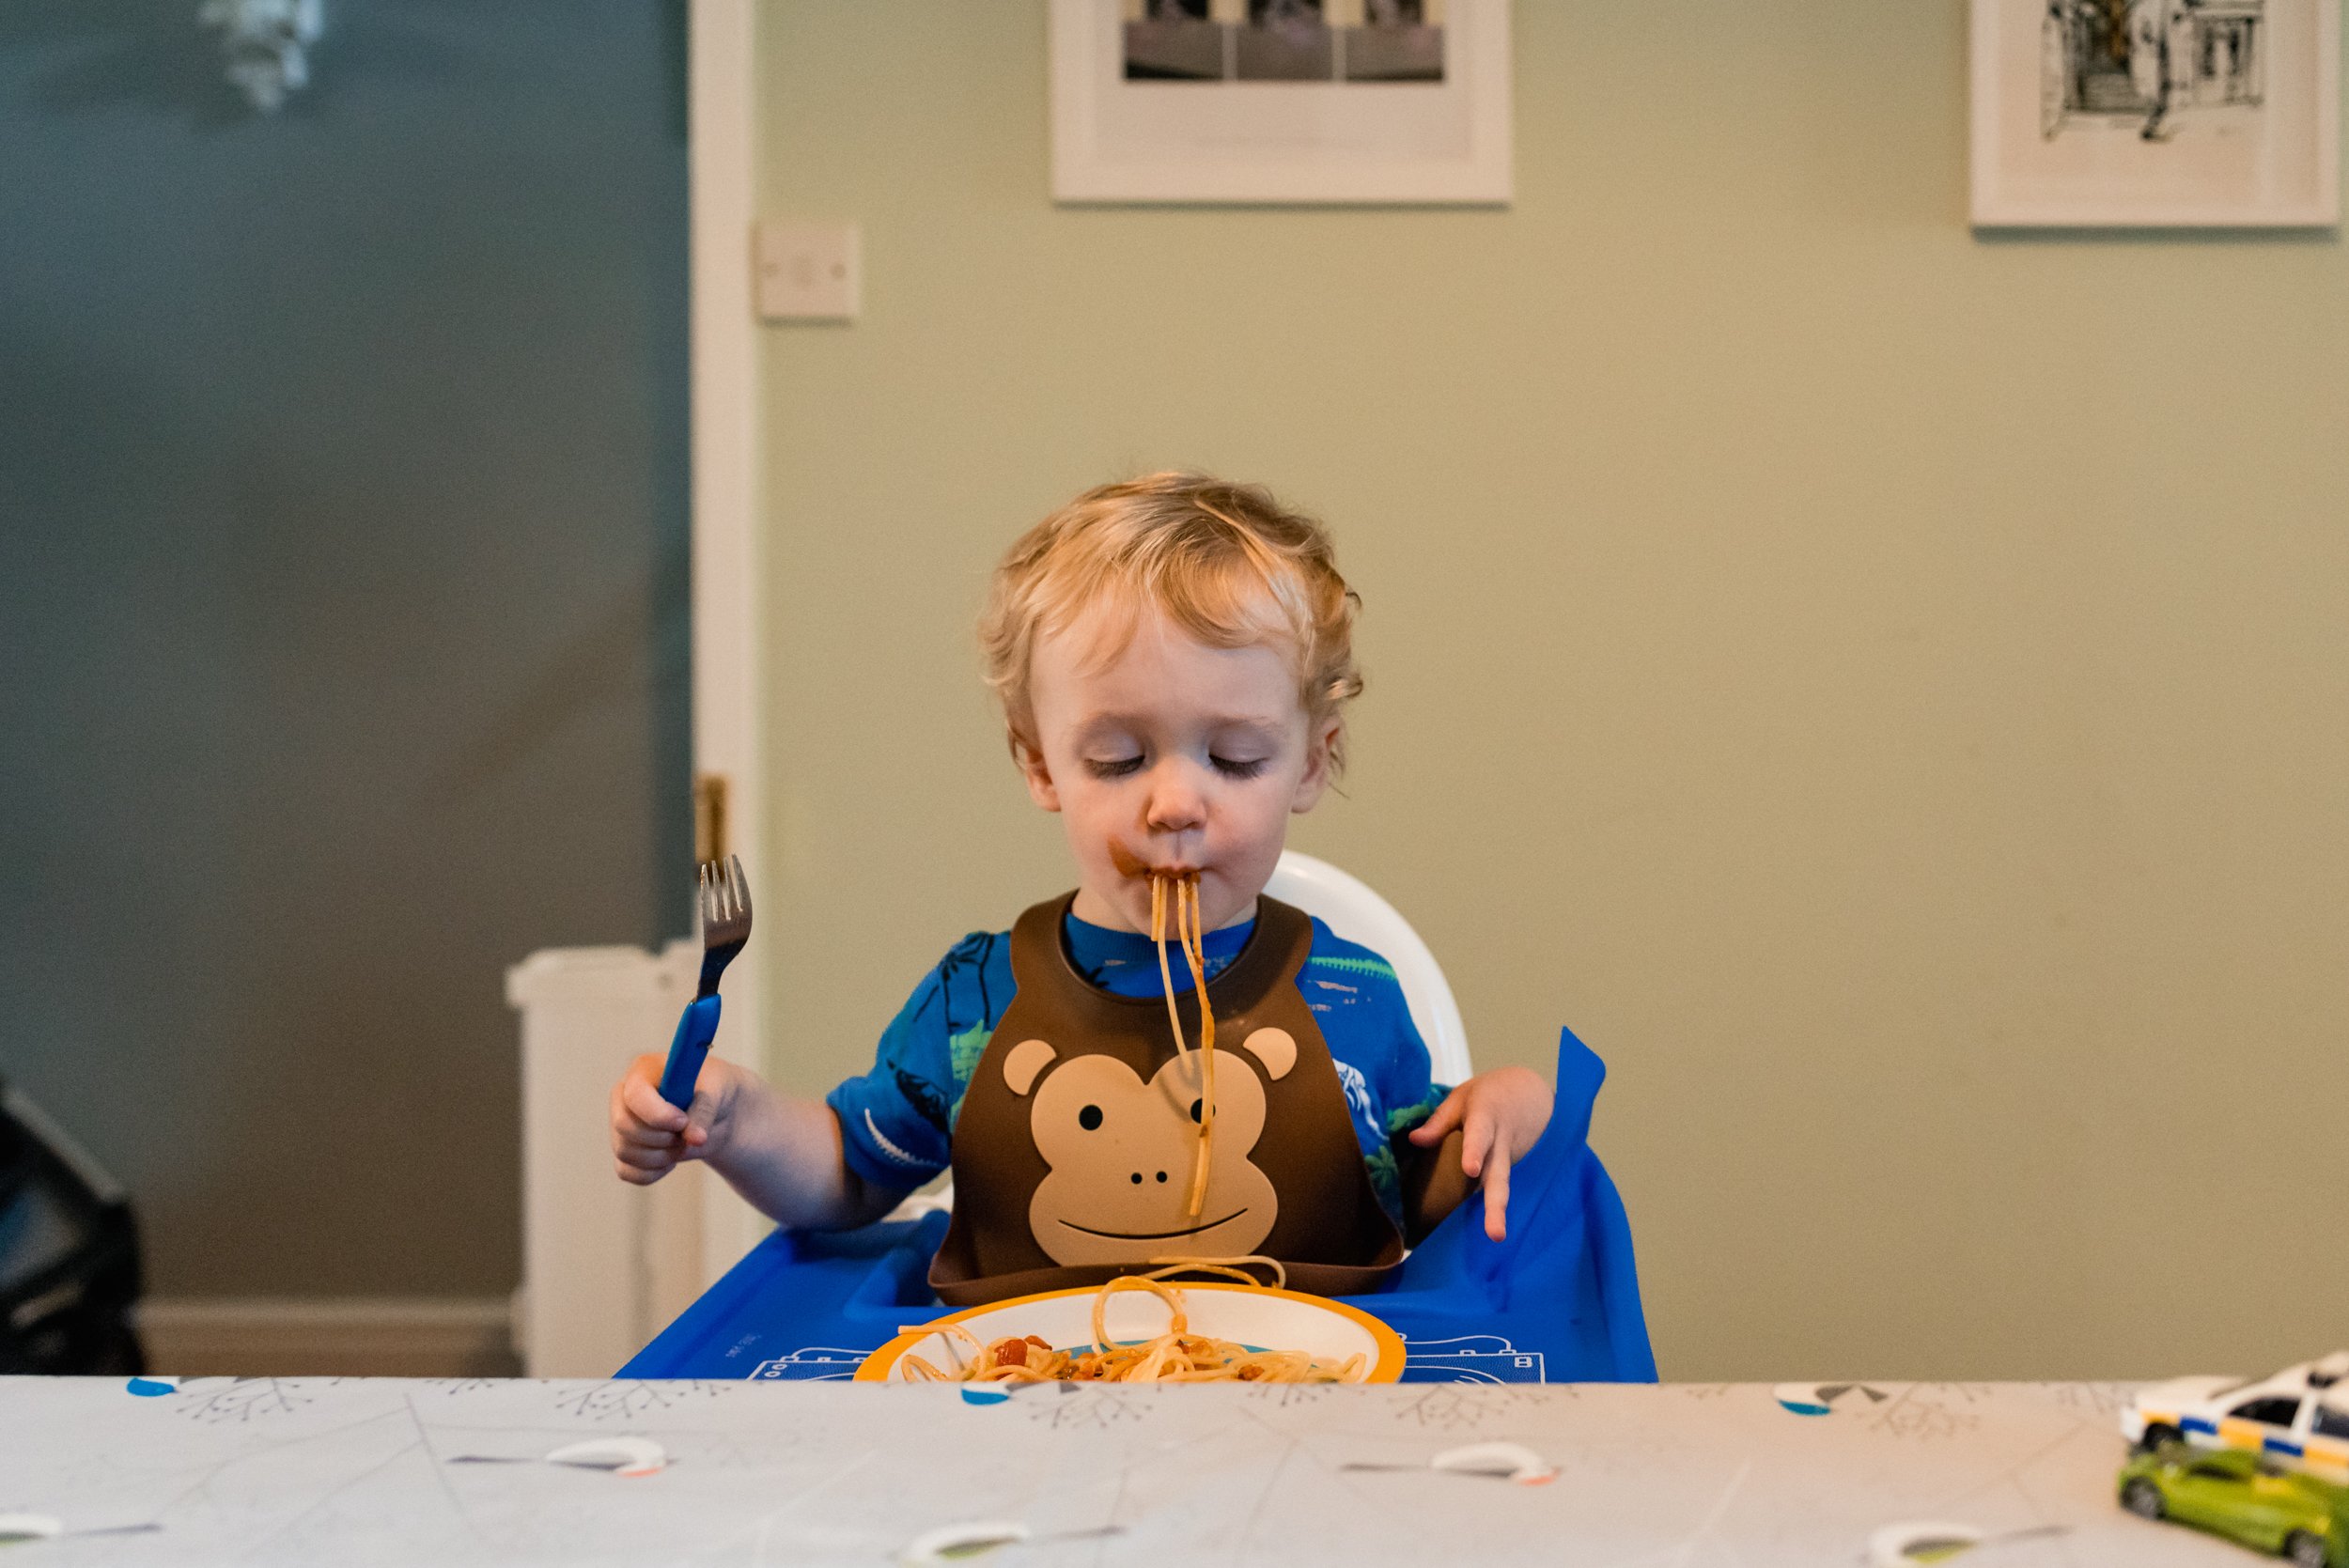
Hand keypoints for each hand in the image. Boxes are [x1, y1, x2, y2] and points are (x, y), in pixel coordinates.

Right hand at [609, 1052, 742, 1184]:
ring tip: (683, 1143)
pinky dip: (652, 1173)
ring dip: (661, 1156)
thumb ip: (705, 1110)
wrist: (716, 1112)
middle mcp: (624, 1096)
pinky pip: (626, 1171)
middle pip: (624, 1126)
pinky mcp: (625, 1149)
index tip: (683, 1122)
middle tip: (687, 1134)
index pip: (635, 1095)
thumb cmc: (713, 1090)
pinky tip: (671, 1160)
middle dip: (661, 1137)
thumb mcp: (718, 1090)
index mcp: (643, 1070)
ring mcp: (621, 1124)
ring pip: (626, 1152)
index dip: (657, 1114)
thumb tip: (695, 1138)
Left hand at [1406, 1066, 1551, 1241]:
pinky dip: (1492, 1209)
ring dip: (1498, 1212)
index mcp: (1487, 1117)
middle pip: (1499, 1173)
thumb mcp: (1462, 1097)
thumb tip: (1414, 1140)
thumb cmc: (1488, 1096)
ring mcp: (1510, 1159)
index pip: (1480, 1134)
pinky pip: (1497, 1188)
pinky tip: (1485, 1229)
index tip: (1470, 1170)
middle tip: (1495, 1232)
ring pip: (1503, 1186)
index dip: (1475, 1151)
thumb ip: (1440, 1120)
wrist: (1531, 1093)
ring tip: (1497, 1236)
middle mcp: (1501, 1143)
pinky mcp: (1510, 1170)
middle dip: (1496, 1203)